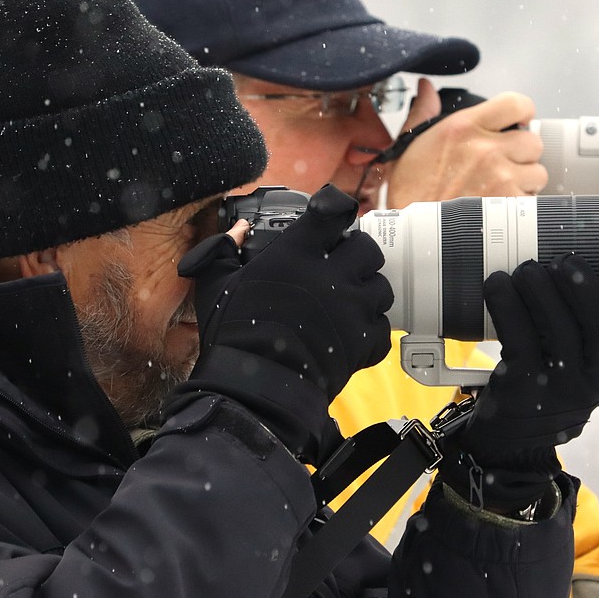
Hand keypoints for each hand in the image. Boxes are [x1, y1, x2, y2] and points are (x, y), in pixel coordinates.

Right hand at [176, 185, 393, 462]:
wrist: (256, 386)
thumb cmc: (234, 334)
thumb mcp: (216, 285)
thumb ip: (224, 251)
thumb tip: (236, 231)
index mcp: (297, 254)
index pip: (332, 213)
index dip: (336, 212)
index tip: (334, 219)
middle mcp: (331, 275)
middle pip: (368, 248)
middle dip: (359, 254)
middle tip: (344, 266)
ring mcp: (352, 308)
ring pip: (382, 287)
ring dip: (368, 292)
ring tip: (351, 302)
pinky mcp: (363, 340)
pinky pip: (382, 328)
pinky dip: (371, 331)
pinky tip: (353, 333)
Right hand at [383, 79, 547, 206]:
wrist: (412, 237)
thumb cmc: (408, 194)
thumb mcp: (406, 148)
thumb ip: (422, 114)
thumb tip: (426, 88)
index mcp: (463, 127)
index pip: (516, 103)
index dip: (522, 112)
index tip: (518, 123)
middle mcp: (486, 148)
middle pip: (533, 142)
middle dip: (522, 155)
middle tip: (504, 167)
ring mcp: (501, 177)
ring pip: (538, 173)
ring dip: (525, 182)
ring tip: (500, 192)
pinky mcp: (509, 205)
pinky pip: (533, 200)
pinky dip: (521, 206)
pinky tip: (499, 209)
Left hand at [439, 256, 598, 510]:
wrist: (508, 450)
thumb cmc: (540, 400)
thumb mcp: (571, 378)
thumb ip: (578, 342)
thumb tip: (567, 279)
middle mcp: (589, 384)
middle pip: (598, 328)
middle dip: (583, 287)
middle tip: (565, 261)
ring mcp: (557, 388)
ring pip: (558, 328)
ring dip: (541, 289)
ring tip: (527, 269)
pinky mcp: (522, 386)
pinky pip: (518, 335)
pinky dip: (506, 303)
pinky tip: (498, 285)